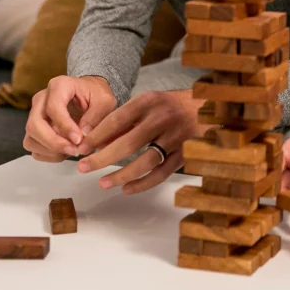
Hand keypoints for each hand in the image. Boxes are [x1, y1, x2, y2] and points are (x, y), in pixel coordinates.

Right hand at [23, 75, 116, 161]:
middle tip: (74, 150)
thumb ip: (96, 115)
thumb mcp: (105, 100)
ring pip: (31, 139)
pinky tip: (65, 152)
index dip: (65, 126)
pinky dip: (48, 154)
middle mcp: (41, 99)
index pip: (53, 108)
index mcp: (59, 86)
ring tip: (73, 150)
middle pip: (34, 125)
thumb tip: (83, 135)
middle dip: (54, 142)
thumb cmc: (96, 95)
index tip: (79, 139)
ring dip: (51, 150)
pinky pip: (34, 147)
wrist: (90, 94)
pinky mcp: (35, 130)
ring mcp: (35, 115)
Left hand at [75, 90, 208, 193]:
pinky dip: (143, 183)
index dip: (96, 136)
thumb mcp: (148, 104)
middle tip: (83, 167)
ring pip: (145, 161)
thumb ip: (124, 121)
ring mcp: (176, 136)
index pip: (117, 119)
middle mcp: (163, 117)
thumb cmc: (171, 106)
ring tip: (103, 182)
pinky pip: (161, 173)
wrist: (208, 105)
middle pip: (128, 142)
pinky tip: (127, 188)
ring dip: (121, 174)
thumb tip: (96, 142)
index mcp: (150, 101)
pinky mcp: (185, 153)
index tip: (81, 148)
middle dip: (102, 158)